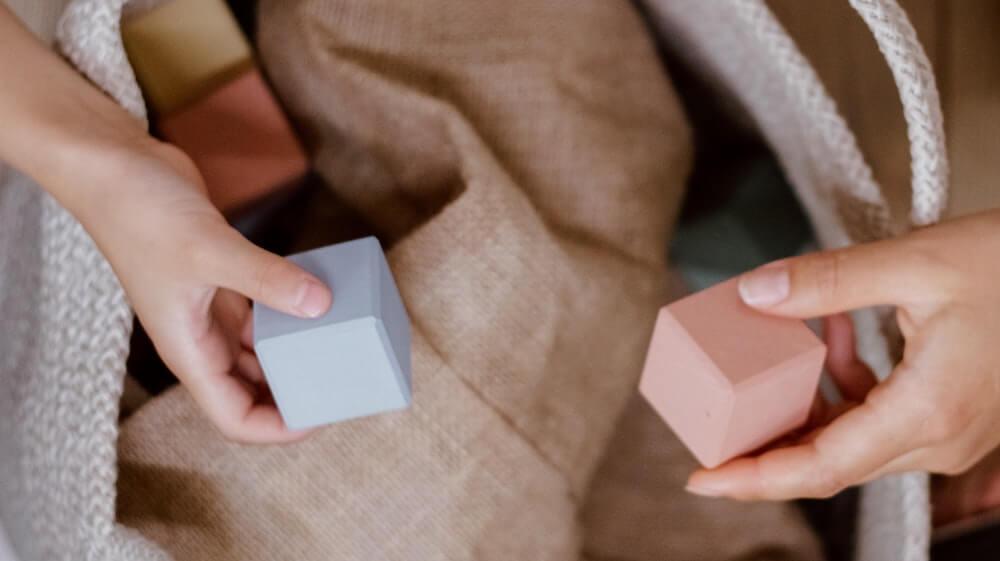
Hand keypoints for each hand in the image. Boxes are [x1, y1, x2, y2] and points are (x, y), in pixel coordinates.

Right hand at [0, 4, 331, 441]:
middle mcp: (199, 339)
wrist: (112, 164)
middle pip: (251, 391)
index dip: (277, 427)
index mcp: (188, 351)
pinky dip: (289, 312)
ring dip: (294, 354)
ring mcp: (209, 309)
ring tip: (340, 346)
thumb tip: (322, 304)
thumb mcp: (210, 249)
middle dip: (293, 395)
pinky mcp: (221, 279)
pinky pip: (262, 312)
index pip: (234, 417)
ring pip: (258, 352)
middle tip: (342, 383)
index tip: (322, 417)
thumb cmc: (141, 213)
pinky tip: (318, 300)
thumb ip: (267, 279)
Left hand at [685, 211, 999, 499]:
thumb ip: (829, 282)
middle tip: (711, 427)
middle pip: (829, 463)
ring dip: (805, 403)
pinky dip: (844, 383)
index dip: (756, 478)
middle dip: (765, 447)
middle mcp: (938, 436)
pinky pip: (879, 415)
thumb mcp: (917, 263)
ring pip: (851, 439)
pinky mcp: (951, 412)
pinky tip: (832, 332)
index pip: (821, 466)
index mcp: (928, 411)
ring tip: (775, 352)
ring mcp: (949, 430)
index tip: (703, 478)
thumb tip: (754, 293)